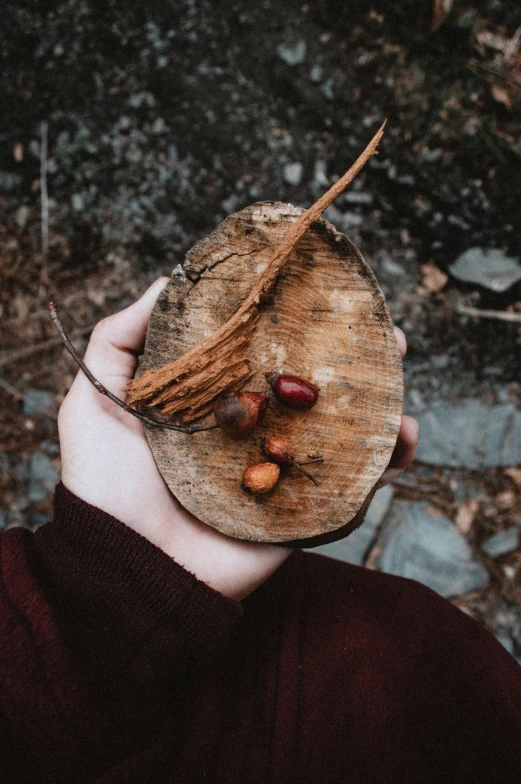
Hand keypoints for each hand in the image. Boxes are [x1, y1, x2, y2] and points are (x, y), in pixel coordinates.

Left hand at [58, 279, 416, 599]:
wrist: (123, 567)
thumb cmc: (103, 485)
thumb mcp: (96, 399)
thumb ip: (121, 338)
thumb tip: (166, 281)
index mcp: (217, 406)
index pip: (267, 359)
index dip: (297, 329)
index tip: (322, 296)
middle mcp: (256, 435)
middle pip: (316, 390)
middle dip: (356, 360)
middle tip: (385, 334)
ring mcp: (282, 473)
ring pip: (346, 433)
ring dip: (384, 404)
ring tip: (401, 376)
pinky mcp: (302, 515)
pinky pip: (356, 487)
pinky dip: (388, 463)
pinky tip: (403, 437)